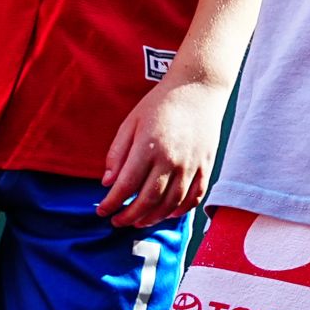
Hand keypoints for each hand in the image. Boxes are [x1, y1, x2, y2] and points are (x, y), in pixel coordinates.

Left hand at [98, 77, 228, 226]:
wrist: (199, 87)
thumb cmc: (161, 103)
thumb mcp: (131, 122)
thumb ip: (117, 153)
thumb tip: (108, 182)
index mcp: (149, 146)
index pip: (126, 186)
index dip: (111, 204)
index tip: (102, 211)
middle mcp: (172, 158)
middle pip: (148, 200)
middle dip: (129, 216)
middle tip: (117, 221)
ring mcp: (192, 163)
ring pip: (171, 203)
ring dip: (152, 218)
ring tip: (139, 220)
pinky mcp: (207, 164)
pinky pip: (195, 196)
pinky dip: (181, 210)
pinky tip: (167, 213)